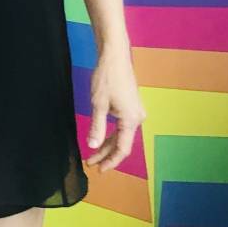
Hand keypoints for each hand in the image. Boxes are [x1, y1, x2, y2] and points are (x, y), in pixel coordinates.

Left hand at [86, 47, 142, 170]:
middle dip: (106, 154)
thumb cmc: (107, 78)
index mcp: (131, 120)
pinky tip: (101, 138)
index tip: (99, 169)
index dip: (111, 161)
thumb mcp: (98, 104)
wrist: (115, 57)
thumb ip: (97, 127)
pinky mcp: (131, 106)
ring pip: (121, 135)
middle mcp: (137, 118)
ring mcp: (135, 112)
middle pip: (122, 143)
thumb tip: (93, 146)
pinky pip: (122, 126)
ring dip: (107, 145)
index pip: (122, 149)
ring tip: (93, 154)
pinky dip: (111, 134)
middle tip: (90, 163)